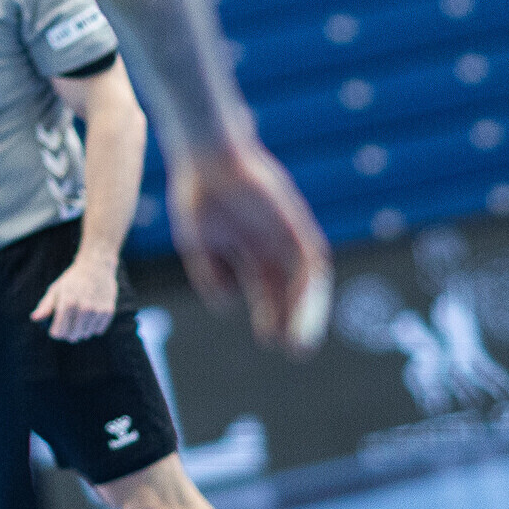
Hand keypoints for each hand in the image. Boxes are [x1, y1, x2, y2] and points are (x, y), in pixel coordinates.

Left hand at [30, 255, 118, 341]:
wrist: (96, 267)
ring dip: (81, 331)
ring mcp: (97, 310)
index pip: (59, 332)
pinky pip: (97, 330)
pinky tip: (90, 317)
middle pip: (72, 336)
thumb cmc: (72, 281)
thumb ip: (45, 306)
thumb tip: (34, 319)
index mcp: (68, 303)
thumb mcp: (56, 290)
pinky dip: (93, 327)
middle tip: (67, 326)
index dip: (55, 333)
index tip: (55, 329)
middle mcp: (83, 308)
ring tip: (79, 320)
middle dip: (67, 334)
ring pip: (85, 334)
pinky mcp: (108, 311)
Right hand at [165, 137, 331, 355]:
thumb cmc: (198, 193)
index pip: (268, 291)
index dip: (271, 316)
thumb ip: (212, 274)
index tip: (271, 341)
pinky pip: (311, 261)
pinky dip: (310, 288)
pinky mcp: (295, 222)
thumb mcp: (199, 243)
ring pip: (304, 280)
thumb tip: (227, 304)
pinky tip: (305, 309)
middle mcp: (271, 244)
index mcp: (249, 250)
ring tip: (302, 340)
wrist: (206, 156)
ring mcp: (285, 233)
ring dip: (307, 310)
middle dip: (292, 319)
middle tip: (296, 351)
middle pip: (289, 289)